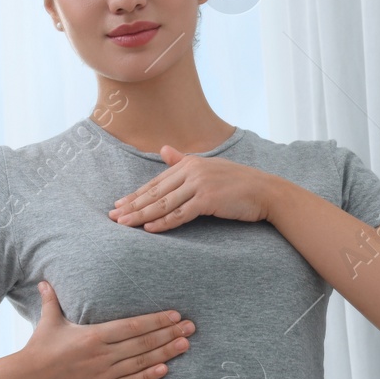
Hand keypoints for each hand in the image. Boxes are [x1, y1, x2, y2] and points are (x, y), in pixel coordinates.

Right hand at [21, 281, 194, 378]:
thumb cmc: (37, 349)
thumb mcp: (48, 322)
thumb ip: (52, 300)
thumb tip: (45, 280)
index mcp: (93, 335)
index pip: (133, 326)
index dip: (157, 320)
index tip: (175, 315)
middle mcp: (102, 354)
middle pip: (144, 342)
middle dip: (170, 334)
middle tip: (191, 327)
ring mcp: (103, 374)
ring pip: (141, 362)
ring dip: (166, 353)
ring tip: (186, 345)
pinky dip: (149, 376)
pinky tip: (166, 369)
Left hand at [108, 144, 278, 231]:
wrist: (266, 192)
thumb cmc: (239, 183)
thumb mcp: (210, 168)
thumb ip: (184, 161)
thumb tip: (164, 149)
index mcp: (190, 163)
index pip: (157, 182)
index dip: (136, 194)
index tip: (119, 204)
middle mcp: (192, 171)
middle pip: (156, 192)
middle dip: (132, 205)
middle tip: (113, 216)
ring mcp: (200, 185)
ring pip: (164, 203)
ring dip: (142, 215)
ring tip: (124, 224)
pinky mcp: (208, 200)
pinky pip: (180, 214)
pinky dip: (163, 222)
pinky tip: (148, 228)